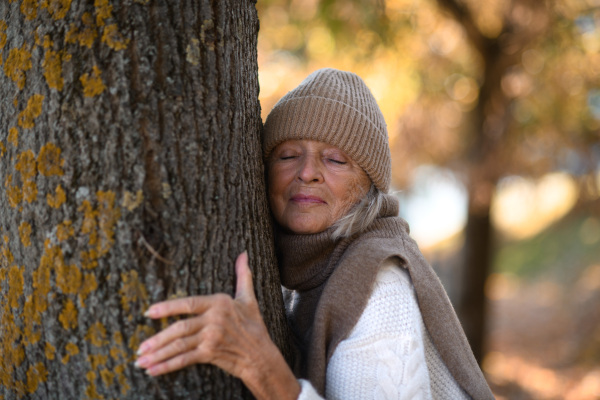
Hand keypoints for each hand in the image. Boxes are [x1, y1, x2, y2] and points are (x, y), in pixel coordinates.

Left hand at [135, 252, 299, 399]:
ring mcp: (212, 338)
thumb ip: (243, 275)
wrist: (261, 354)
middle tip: (139, 347)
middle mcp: (214, 320)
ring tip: (140, 360)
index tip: (149, 312)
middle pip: (180, 328)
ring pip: (180, 345)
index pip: (189, 303)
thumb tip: (243, 254)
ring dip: (158, 354)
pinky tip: (153, 370)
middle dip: (158, 338)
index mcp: (219, 303)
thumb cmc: (254, 325)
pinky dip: (168, 366)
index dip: (168, 307)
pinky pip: (185, 360)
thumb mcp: (249, 298)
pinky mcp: (211, 355)